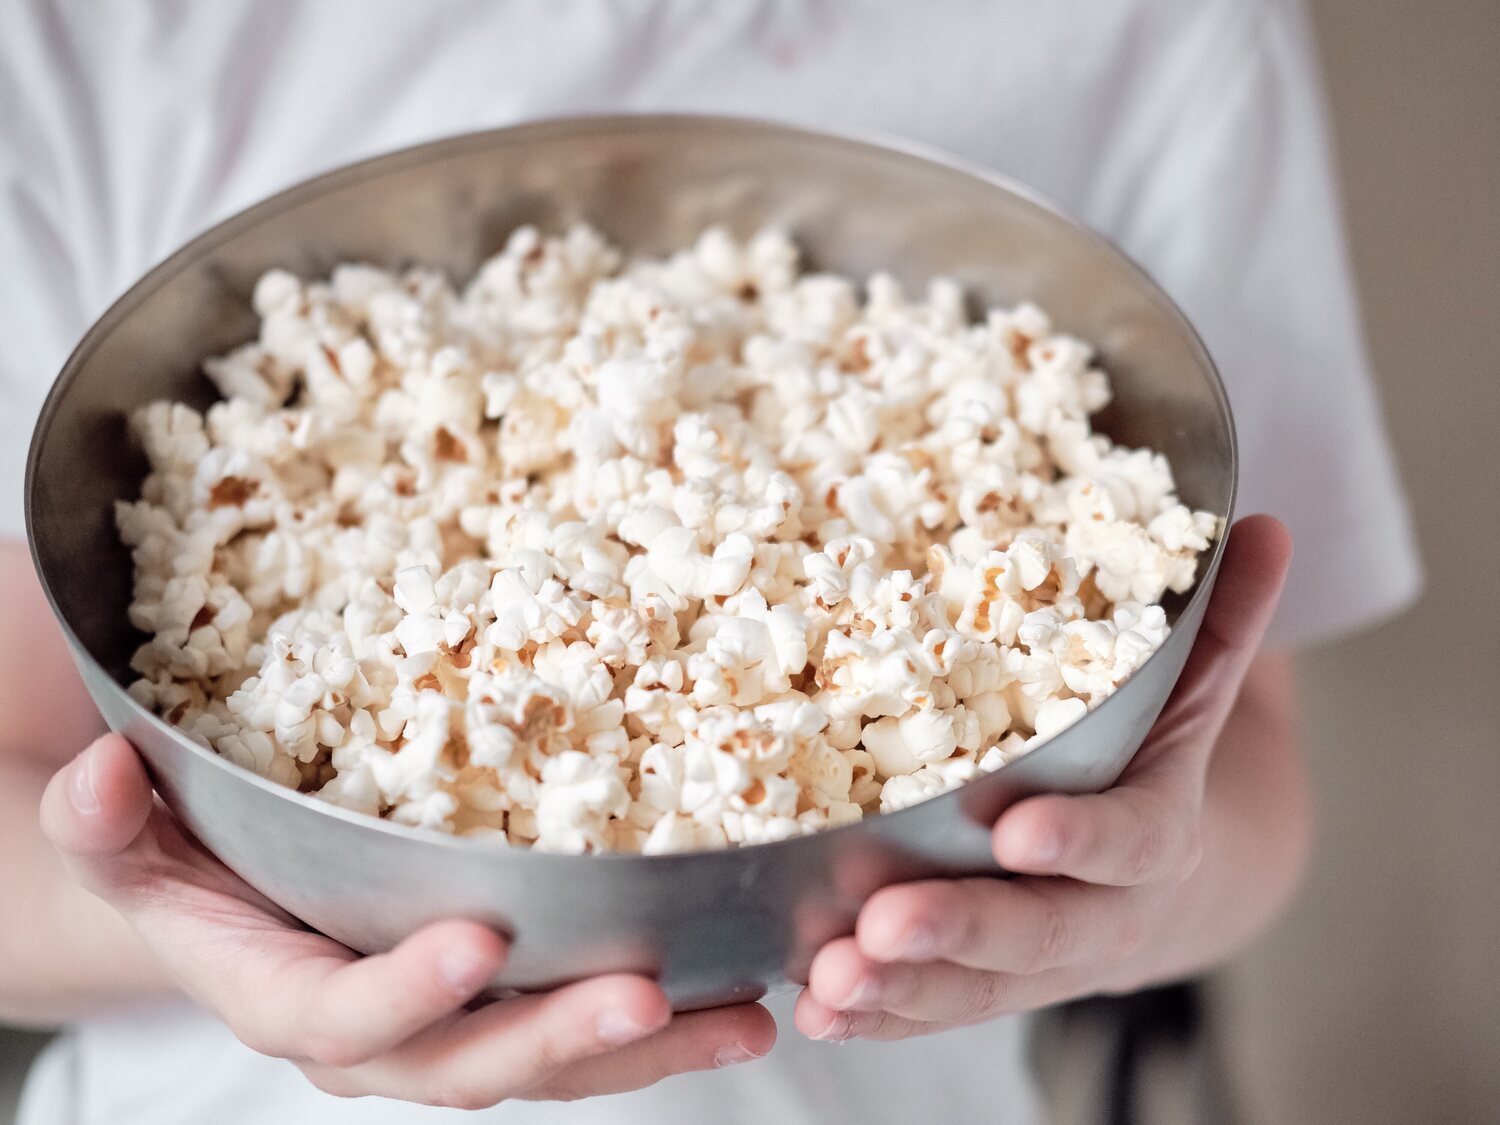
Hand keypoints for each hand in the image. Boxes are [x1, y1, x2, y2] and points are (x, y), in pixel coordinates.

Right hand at [41, 737, 773, 1107]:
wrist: (230, 905)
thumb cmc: (183, 865)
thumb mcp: (128, 843)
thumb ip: (107, 824)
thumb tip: (102, 771)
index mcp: (288, 997)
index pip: (341, 1018)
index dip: (403, 992)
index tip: (476, 940)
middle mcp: (382, 1033)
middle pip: (470, 1064)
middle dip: (557, 1038)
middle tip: (644, 995)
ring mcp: (454, 1027)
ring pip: (553, 1062)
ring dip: (650, 1046)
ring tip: (745, 1016)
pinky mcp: (509, 1004)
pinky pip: (585, 1030)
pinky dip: (666, 1020)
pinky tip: (743, 990)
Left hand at [795, 515, 1293, 1041]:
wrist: (1170, 890)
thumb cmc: (1160, 771)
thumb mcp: (1197, 698)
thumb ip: (1220, 625)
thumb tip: (1261, 523)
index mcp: (1158, 833)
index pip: (1130, 840)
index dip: (1082, 839)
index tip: (1018, 829)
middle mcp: (1101, 910)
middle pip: (1038, 933)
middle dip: (961, 931)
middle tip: (883, 925)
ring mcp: (1038, 960)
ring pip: (974, 987)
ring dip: (899, 988)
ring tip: (826, 981)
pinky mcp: (984, 985)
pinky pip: (932, 1009)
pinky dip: (879, 1016)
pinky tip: (815, 1008)